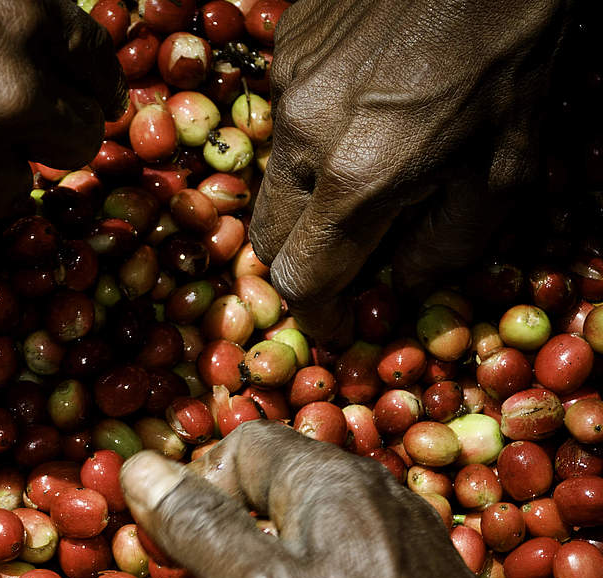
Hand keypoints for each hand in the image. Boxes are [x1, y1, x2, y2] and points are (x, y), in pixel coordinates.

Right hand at [248, 0, 568, 341]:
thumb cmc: (511, 63)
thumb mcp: (504, 174)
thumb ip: (443, 249)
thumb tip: (396, 284)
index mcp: (359, 180)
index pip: (301, 277)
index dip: (316, 315)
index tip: (335, 326)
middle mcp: (306, 136)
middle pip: (269, 236)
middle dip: (301, 261)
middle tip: (343, 261)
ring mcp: (289, 87)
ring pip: (276, 176)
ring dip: (308, 195)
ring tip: (363, 169)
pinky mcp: (287, 48)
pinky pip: (286, 117)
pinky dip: (314, 134)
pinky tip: (361, 108)